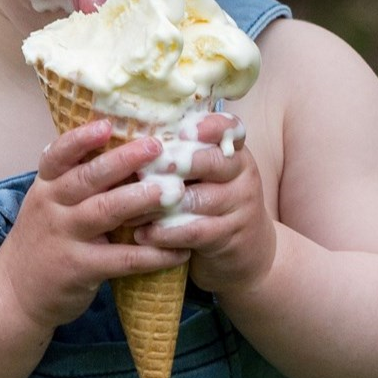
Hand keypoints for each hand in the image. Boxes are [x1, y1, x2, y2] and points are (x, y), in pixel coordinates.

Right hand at [0, 119, 188, 330]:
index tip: (107, 125)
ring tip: (174, 191)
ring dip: (141, 199)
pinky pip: (121, 259)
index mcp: (46, 186)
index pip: (58, 155)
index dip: (81, 139)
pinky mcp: (79, 269)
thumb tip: (125, 150)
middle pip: (87, 178)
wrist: (14, 293)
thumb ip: (75, 182)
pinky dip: (153, 254)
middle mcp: (51, 206)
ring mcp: (64, 237)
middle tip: (156, 147)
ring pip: (104, 212)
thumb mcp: (48, 205)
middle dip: (123, 160)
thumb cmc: (42, 240)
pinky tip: (179, 251)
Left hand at [134, 113, 276, 295]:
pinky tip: (143, 234)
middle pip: (212, 162)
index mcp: (234, 151)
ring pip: (198, 199)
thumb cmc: (212, 202)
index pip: (229, 129)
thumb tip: (132, 140)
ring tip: (128, 210)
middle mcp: (242, 174)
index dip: (210, 126)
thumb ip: (181, 155)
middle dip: (176, 163)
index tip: (184, 132)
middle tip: (142, 169)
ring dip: (159, 205)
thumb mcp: (205, 175)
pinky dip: (166, 233)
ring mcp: (241, 205)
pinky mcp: (232, 236)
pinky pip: (196, 231)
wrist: (249, 251)